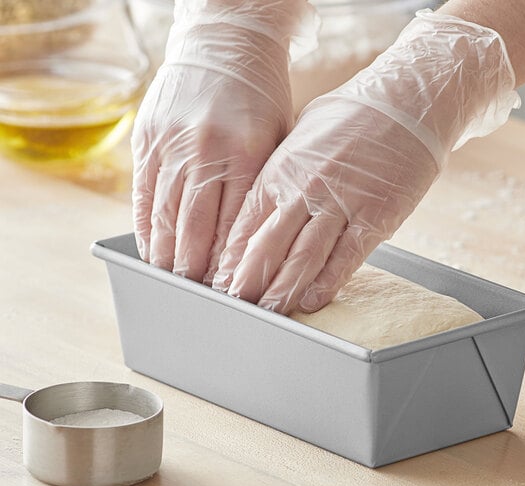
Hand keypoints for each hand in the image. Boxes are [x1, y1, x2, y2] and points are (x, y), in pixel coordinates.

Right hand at [131, 0, 315, 284]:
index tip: (228, 293)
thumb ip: (264, 192)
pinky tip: (152, 251)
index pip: (233, 228)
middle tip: (198, 297)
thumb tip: (252, 247)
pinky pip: (142, 196)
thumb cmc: (262, 100)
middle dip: (196, 271)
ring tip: (173, 282)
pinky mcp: (147, 139)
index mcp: (247, 156)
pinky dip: (146, 229)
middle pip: (196, 230)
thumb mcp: (278, 143)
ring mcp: (172, 145)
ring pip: (166, 218)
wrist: (226, 45)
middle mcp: (207, 152)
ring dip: (168, 257)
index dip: (228, 266)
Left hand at [213, 9, 519, 312]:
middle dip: (248, 280)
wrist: (410, 98)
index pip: (247, 222)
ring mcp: (342, 204)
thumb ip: (280, 170)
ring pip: (304, 258)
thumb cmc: (353, 113)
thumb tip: (261, 201)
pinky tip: (311, 302)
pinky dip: (327, 283)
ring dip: (283, 290)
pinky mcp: (376, 216)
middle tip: (235, 305)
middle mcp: (306, 188)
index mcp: (282, 168)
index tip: (219, 281)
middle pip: (269, 245)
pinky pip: (347, 258)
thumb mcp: (302, 133)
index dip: (231, 257)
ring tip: (268, 312)